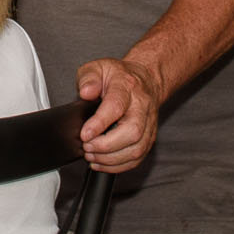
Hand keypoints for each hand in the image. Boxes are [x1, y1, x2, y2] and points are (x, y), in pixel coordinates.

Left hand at [75, 57, 161, 172]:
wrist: (144, 80)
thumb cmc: (118, 76)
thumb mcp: (97, 68)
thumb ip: (88, 78)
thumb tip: (85, 92)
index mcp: (127, 88)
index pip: (116, 107)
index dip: (100, 123)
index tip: (85, 135)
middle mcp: (142, 107)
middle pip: (132, 132)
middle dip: (106, 146)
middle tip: (87, 147)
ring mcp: (149, 124)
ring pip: (137, 149)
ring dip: (111, 159)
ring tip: (91, 156)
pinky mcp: (149, 138)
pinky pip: (138, 157)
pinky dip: (119, 166)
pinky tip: (102, 163)